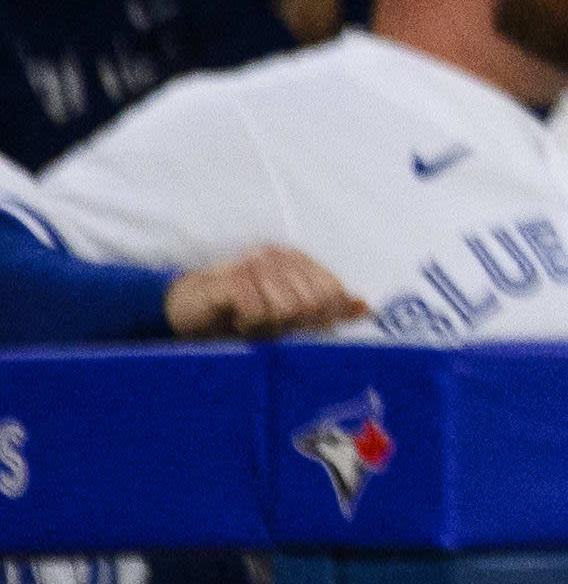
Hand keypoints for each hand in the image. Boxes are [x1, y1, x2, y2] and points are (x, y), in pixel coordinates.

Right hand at [164, 247, 364, 339]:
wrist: (187, 310)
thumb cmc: (240, 314)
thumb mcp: (287, 316)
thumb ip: (327, 310)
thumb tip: (365, 308)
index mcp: (297, 260)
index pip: (332, 291)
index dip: (322, 317)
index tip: (297, 327)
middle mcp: (279, 257)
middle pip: (313, 303)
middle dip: (293, 325)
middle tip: (267, 326)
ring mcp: (255, 264)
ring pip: (287, 308)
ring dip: (268, 326)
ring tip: (249, 322)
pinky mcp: (232, 279)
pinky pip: (258, 311)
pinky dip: (249, 324)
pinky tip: (236, 318)